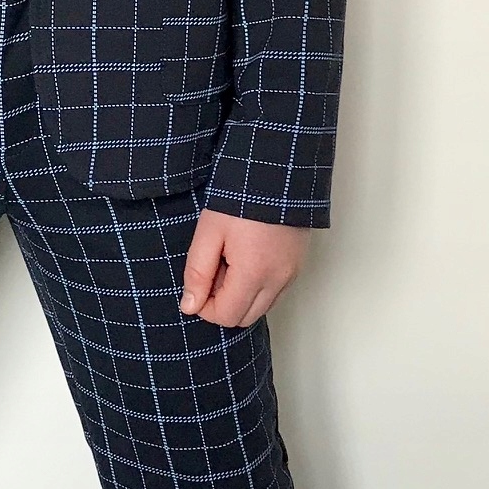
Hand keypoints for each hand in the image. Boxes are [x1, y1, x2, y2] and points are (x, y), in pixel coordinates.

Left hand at [179, 209, 309, 327]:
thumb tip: (190, 306)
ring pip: (262, 307)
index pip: (226, 316)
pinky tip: (248, 257)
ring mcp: (292, 273)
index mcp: (254, 273)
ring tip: (231, 260)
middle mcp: (278, 280)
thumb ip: (197, 273)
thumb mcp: (209, 232)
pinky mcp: (298, 265)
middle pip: (245, 317)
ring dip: (242, 295)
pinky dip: (258, 286)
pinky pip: (275, 292)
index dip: (205, 306)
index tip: (200, 280)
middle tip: (215, 268)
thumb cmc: (240, 197)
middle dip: (224, 302)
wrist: (277, 171)